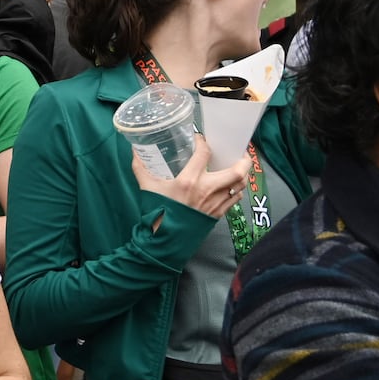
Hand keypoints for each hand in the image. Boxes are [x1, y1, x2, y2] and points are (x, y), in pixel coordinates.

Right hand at [131, 134, 247, 218]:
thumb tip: (135, 152)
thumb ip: (141, 168)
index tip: (200, 139)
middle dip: (243, 159)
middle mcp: (207, 190)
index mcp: (189, 181)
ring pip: (240, 185)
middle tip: (239, 152)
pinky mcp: (219, 213)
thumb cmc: (158, 213)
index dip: (204, 142)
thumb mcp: (147, 187)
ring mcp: (215, 202)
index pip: (204, 154)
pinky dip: (237, 189)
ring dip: (243, 173)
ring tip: (239, 166)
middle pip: (237, 171)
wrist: (166, 240)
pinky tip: (231, 185)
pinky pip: (235, 198)